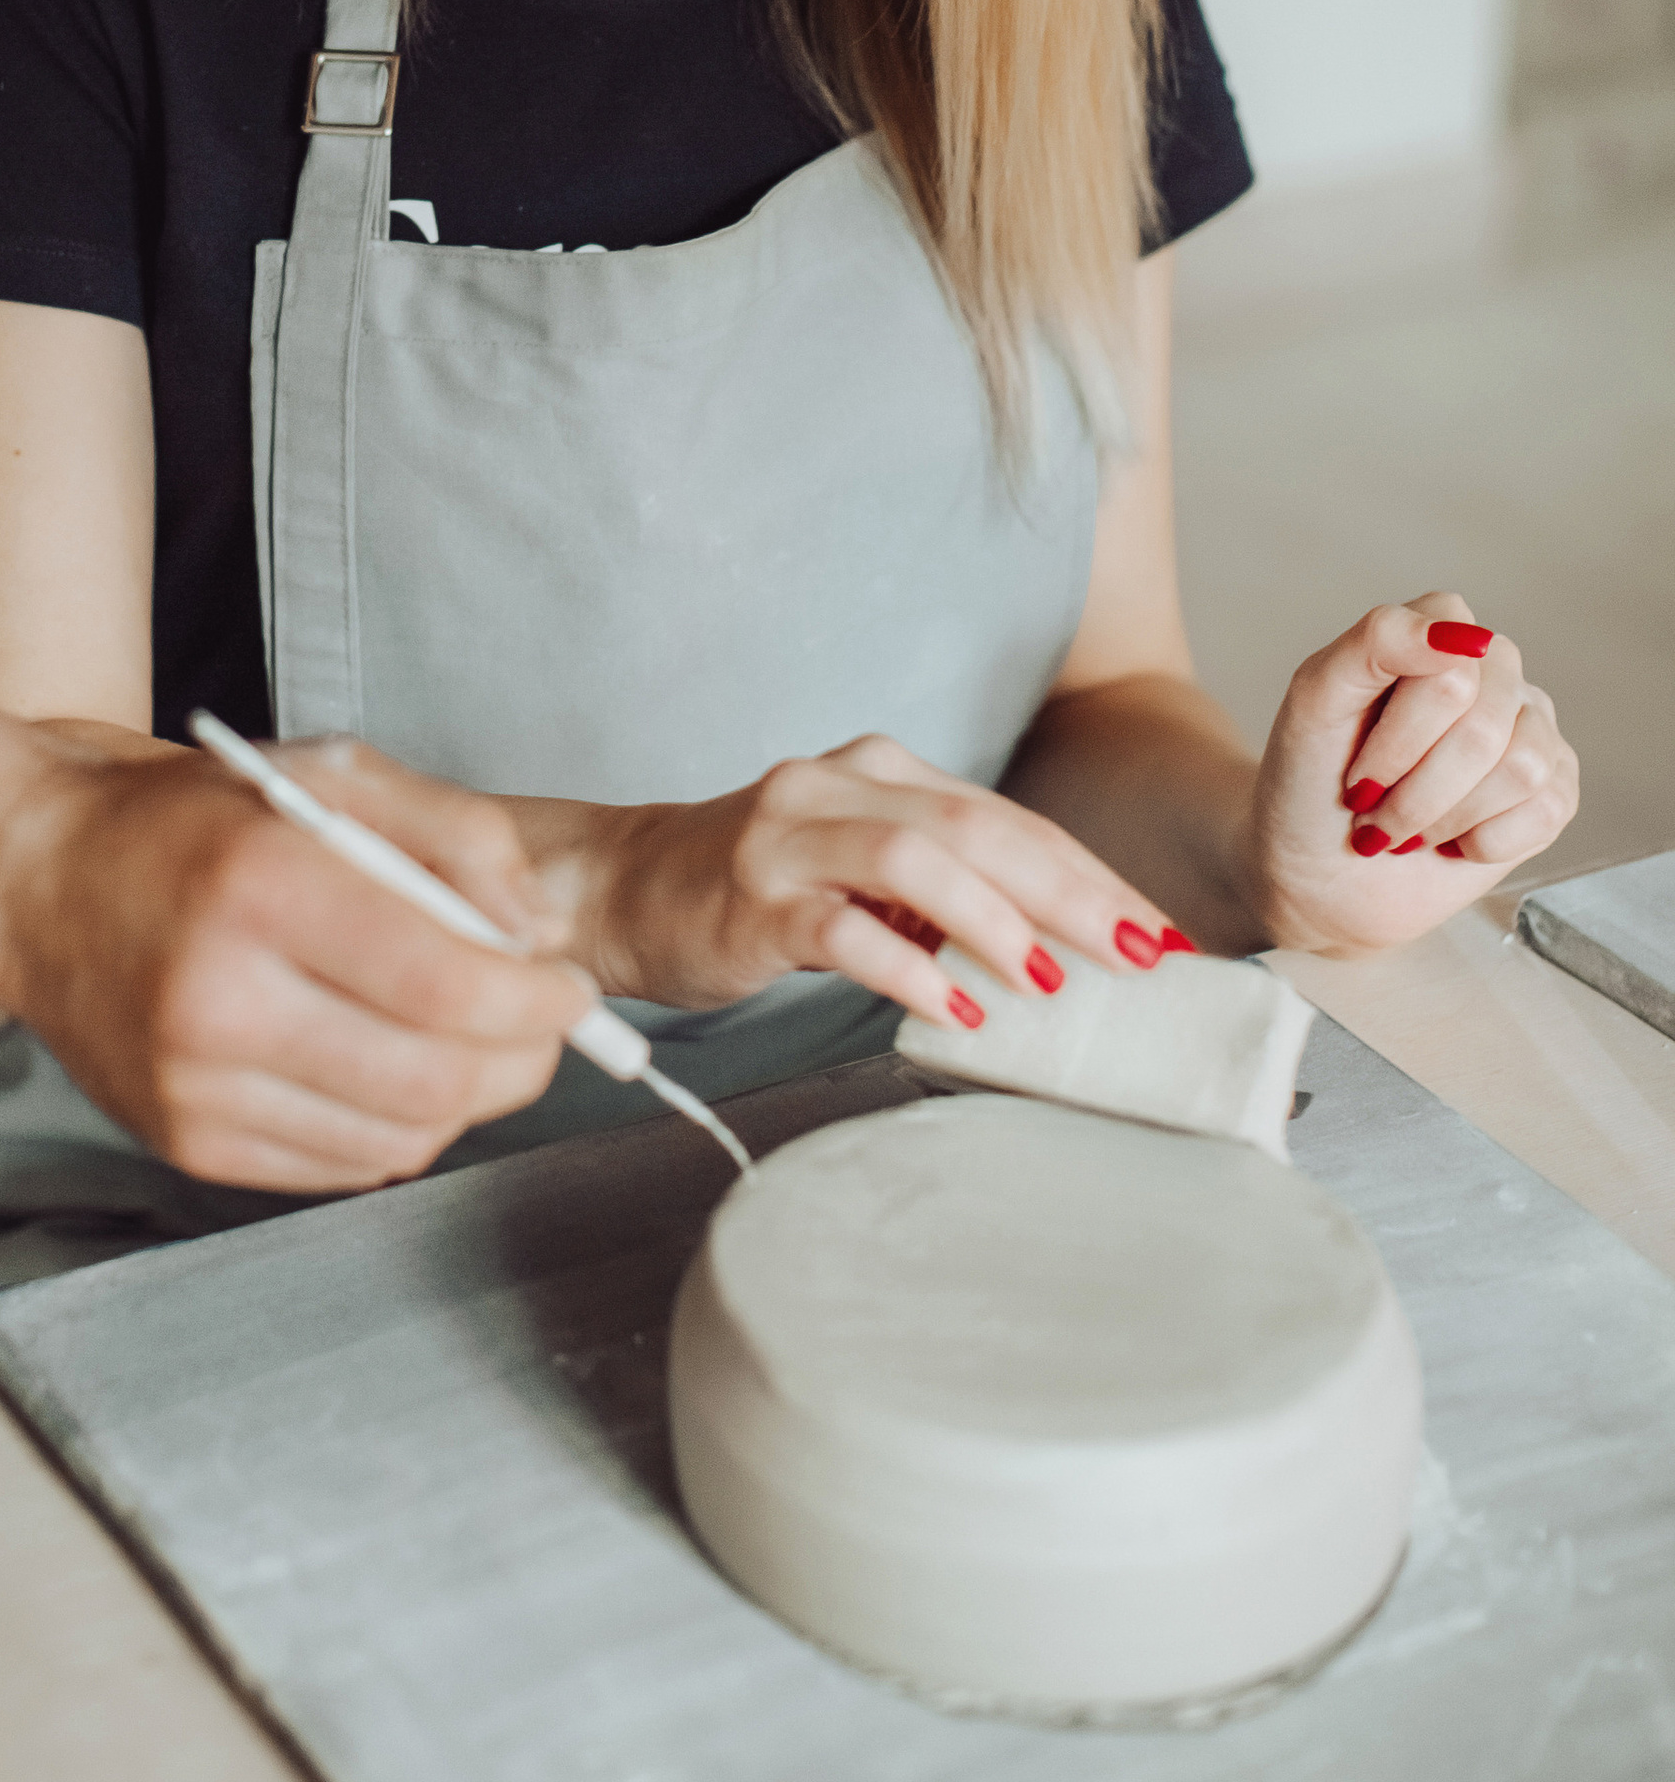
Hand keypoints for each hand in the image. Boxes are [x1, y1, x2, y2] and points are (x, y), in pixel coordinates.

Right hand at [0, 730, 594, 1191]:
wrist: (37, 878)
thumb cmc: (186, 821)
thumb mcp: (330, 773)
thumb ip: (456, 834)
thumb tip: (537, 934)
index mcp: (259, 886)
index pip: (443, 985)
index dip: (536, 1000)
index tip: (570, 986)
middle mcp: (218, 999)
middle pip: (434, 1080)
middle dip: (522, 1058)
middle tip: (542, 1021)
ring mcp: (195, 1088)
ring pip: (399, 1137)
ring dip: (466, 1098)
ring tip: (464, 1039)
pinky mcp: (185, 1143)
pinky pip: (342, 1169)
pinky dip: (395, 1127)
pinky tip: (387, 1066)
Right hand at [569, 733, 1184, 1028]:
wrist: (625, 887)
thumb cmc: (758, 886)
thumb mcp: (861, 867)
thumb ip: (945, 889)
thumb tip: (1061, 949)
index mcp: (879, 770)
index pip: (1007, 818)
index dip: (1089, 874)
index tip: (1155, 934)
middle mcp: (838, 785)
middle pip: (978, 827)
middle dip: (1070, 892)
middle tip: (1136, 955)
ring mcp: (790, 838)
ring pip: (915, 859)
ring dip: (994, 923)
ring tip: (1048, 981)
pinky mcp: (751, 898)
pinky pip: (841, 929)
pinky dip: (906, 968)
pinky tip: (951, 1011)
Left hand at [1239, 590, 1577, 954]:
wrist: (1322, 871)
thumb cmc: (1311, 779)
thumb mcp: (1315, 701)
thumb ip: (1377, 642)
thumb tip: (1461, 634)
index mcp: (1439, 625)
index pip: (1450, 672)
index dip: (1399, 737)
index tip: (1356, 772)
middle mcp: (1495, 667)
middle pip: (1482, 730)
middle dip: (1414, 790)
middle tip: (1374, 808)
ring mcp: (1531, 725)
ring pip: (1520, 770)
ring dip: (1444, 818)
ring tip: (1409, 824)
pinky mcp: (1554, 787)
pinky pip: (1545, 810)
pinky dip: (1481, 843)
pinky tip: (1452, 839)